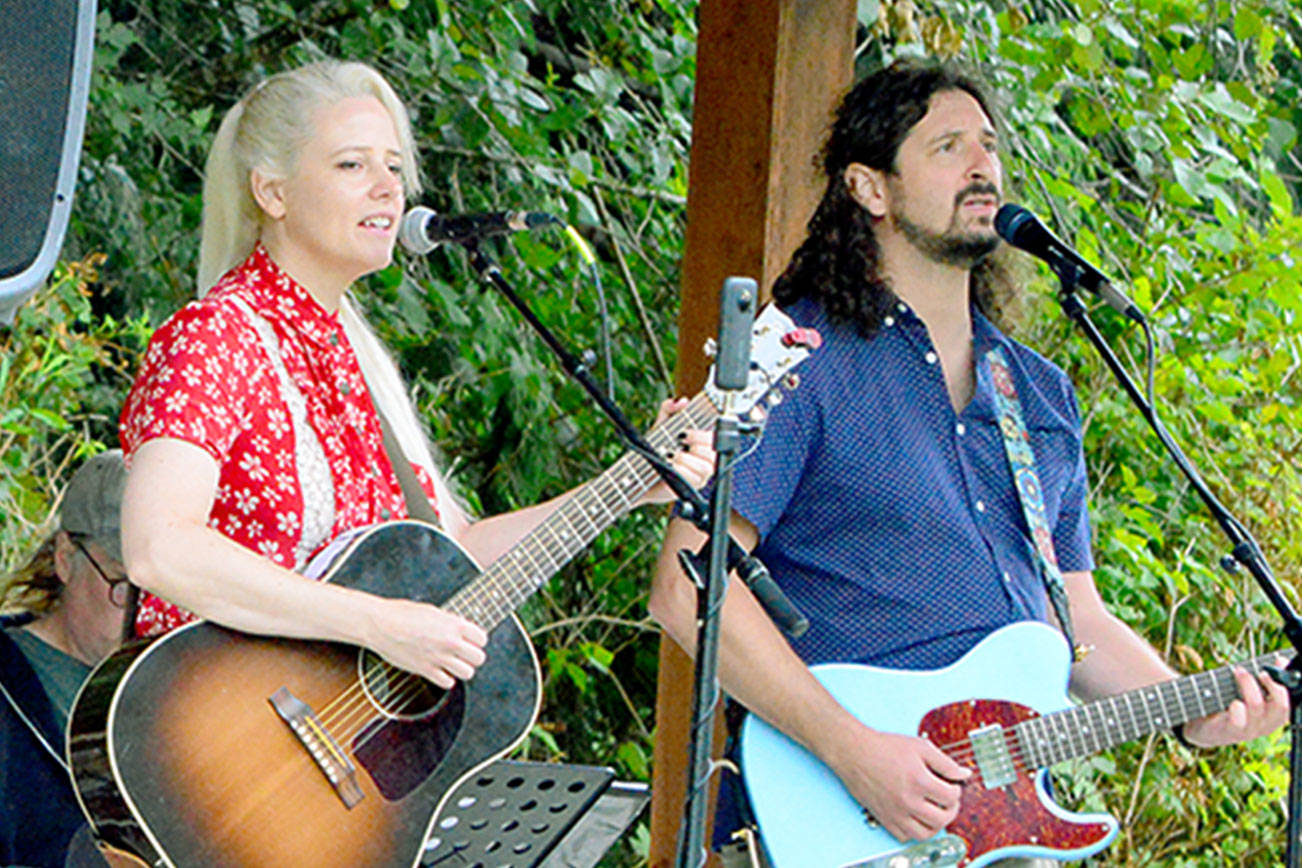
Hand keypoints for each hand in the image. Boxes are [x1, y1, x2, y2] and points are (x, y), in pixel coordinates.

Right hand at [366, 597, 488, 688]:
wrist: (380, 624)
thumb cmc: (401, 614)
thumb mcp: (433, 611)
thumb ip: (450, 622)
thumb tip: (460, 629)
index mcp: (454, 624)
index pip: (482, 638)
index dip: (477, 640)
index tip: (471, 641)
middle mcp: (450, 642)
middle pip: (479, 658)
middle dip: (473, 656)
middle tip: (464, 654)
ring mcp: (438, 658)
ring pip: (467, 673)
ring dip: (462, 669)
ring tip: (453, 663)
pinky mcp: (426, 670)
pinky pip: (448, 683)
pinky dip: (446, 679)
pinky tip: (440, 670)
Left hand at [638, 397, 715, 504]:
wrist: (640, 472)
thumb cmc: (655, 448)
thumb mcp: (662, 425)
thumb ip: (670, 409)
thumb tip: (681, 401)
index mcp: (703, 446)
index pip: (715, 439)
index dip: (702, 435)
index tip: (685, 432)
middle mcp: (705, 462)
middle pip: (713, 454)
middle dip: (696, 445)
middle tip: (678, 441)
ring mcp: (700, 477)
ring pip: (706, 468)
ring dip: (686, 459)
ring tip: (670, 454)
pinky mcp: (691, 489)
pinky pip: (694, 480)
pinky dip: (681, 470)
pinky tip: (669, 465)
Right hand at [826, 726, 972, 842]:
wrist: (854, 752)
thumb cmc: (884, 747)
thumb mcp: (920, 747)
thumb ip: (945, 763)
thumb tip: (964, 774)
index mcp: (919, 781)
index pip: (951, 797)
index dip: (956, 790)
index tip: (952, 785)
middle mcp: (908, 801)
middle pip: (942, 819)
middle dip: (951, 809)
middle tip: (948, 800)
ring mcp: (895, 812)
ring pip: (925, 833)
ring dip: (936, 825)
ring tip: (935, 811)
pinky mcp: (884, 818)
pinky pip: (905, 836)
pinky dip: (914, 831)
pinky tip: (916, 817)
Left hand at [1180, 659, 1289, 747]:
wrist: (1204, 730)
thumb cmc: (1230, 707)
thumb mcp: (1248, 694)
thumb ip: (1264, 680)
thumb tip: (1281, 661)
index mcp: (1272, 717)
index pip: (1287, 703)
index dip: (1283, 685)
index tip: (1274, 667)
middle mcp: (1264, 725)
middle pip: (1280, 706)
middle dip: (1270, 683)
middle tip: (1258, 670)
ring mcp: (1248, 730)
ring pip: (1257, 707)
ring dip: (1248, 685)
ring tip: (1238, 671)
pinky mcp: (1229, 732)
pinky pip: (1238, 721)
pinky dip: (1236, 708)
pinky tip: (1233, 701)